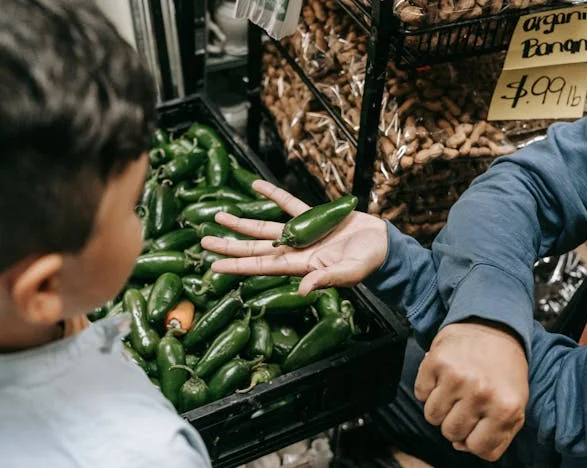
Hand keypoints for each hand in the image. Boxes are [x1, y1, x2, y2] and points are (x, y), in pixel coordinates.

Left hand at [201, 180, 387, 294]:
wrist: (384, 246)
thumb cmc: (368, 264)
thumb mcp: (349, 274)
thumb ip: (325, 280)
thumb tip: (302, 289)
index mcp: (299, 266)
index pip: (260, 266)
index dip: (236, 266)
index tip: (212, 266)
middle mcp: (294, 251)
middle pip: (254, 248)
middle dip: (229, 245)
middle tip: (203, 241)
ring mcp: (302, 234)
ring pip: (264, 227)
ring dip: (242, 223)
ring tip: (218, 216)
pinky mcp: (313, 217)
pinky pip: (288, 204)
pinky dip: (272, 195)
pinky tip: (255, 186)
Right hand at [415, 320, 528, 460]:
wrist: (493, 326)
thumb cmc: (504, 369)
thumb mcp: (514, 405)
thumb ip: (496, 434)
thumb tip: (460, 446)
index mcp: (506, 408)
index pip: (481, 449)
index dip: (474, 441)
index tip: (476, 427)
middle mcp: (481, 393)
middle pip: (451, 433)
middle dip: (455, 423)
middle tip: (464, 405)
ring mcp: (456, 377)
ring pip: (432, 416)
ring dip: (439, 407)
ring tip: (453, 391)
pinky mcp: (435, 362)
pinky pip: (420, 394)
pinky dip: (428, 389)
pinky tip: (442, 378)